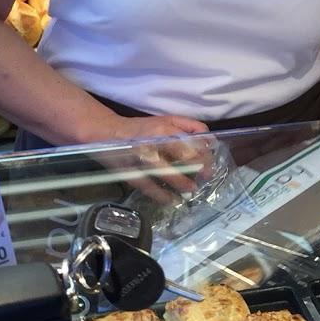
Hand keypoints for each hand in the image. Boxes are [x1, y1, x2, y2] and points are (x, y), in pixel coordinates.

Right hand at [89, 114, 212, 203]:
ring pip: (167, 174)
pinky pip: (149, 188)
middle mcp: (154, 145)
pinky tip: (172, 200)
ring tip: (191, 188)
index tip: (209, 165)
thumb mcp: (169, 120)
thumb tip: (210, 140)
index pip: (191, 144)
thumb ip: (191, 126)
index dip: (204, 156)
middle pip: (182, 158)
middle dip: (197, 170)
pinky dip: (162, 196)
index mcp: (165, 130)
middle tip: (204, 177)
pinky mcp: (131, 174)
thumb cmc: (144, 128)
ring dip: (182, 183)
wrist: (109, 134)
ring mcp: (141, 161)